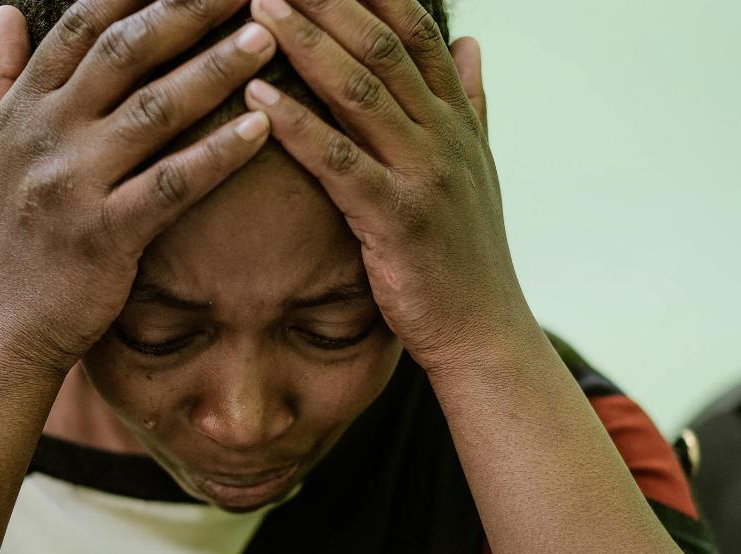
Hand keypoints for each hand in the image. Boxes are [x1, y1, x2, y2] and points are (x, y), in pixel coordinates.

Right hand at [0, 0, 276, 376]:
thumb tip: (7, 10)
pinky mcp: (105, 236)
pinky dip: (218, 154)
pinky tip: (262, 129)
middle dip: (188, 8)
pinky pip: (172, 185)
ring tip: (268, 36)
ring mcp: (73, 185)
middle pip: (126, 50)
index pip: (82, 24)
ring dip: (216, 68)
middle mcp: (45, 135)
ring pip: (155, 109)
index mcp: (22, 110)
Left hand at [244, 0, 525, 374]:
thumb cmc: (467, 257)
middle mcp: (445, 137)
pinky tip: (256, 95)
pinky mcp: (397, 221)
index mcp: (457, 120)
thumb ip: (472, 103)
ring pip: (361, 92)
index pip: (415, 30)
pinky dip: (297, 125)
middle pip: (383, 45)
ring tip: (258, 4)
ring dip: (306, 43)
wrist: (484, 334)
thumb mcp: (477, 171)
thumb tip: (473, 43)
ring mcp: (424, 176)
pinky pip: (340, 162)